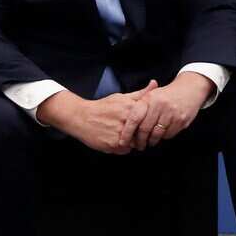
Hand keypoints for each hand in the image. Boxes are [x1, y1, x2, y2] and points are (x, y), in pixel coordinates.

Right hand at [38, 81, 158, 153]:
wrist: (80, 117)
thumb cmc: (103, 107)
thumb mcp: (122, 97)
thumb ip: (140, 93)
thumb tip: (154, 84)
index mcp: (131, 108)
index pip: (150, 120)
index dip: (149, 124)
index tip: (146, 125)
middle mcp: (126, 120)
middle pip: (143, 133)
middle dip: (141, 134)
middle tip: (134, 132)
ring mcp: (119, 133)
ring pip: (135, 143)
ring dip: (132, 142)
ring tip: (122, 135)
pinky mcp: (112, 144)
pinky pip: (125, 150)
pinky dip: (122, 147)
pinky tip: (115, 139)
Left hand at [126, 71, 213, 150]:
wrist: (189, 89)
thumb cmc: (167, 94)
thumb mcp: (151, 95)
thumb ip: (138, 107)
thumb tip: (124, 127)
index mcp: (149, 99)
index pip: (134, 118)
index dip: (127, 132)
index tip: (123, 141)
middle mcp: (160, 105)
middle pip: (145, 129)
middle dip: (140, 140)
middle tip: (138, 146)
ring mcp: (171, 113)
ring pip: (157, 134)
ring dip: (152, 141)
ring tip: (150, 142)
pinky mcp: (181, 120)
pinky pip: (169, 134)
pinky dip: (164, 137)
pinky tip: (162, 133)